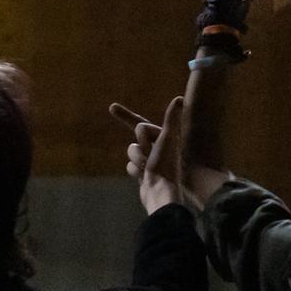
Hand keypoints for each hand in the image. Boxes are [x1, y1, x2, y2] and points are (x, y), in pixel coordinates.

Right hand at [112, 97, 191, 214]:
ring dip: (137, 159)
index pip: (141, 123)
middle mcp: (158, 147)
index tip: (111, 108)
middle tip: (150, 156)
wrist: (161, 192)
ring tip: (148, 168)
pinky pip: (130, 166)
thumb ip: (171, 119)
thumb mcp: (168, 138)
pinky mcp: (144, 173)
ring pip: (131, 151)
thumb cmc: (166, 164)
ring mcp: (150, 160)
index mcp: (163, 136)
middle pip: (136, 138)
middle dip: (140, 147)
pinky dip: (135, 171)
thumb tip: (179, 98)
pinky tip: (143, 177)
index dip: (126, 115)